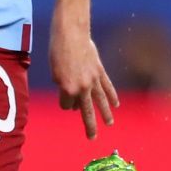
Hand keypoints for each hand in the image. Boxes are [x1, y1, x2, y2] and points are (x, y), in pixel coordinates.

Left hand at [50, 16, 119, 138]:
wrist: (71, 32)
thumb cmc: (57, 51)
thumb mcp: (54, 71)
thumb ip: (62, 86)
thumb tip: (71, 96)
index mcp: (68, 88)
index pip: (66, 105)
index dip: (63, 102)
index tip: (62, 95)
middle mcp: (82, 87)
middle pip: (86, 111)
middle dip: (89, 125)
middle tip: (92, 138)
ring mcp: (93, 79)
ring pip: (101, 101)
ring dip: (105, 114)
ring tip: (109, 124)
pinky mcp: (100, 71)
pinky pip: (108, 87)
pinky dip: (112, 96)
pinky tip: (116, 105)